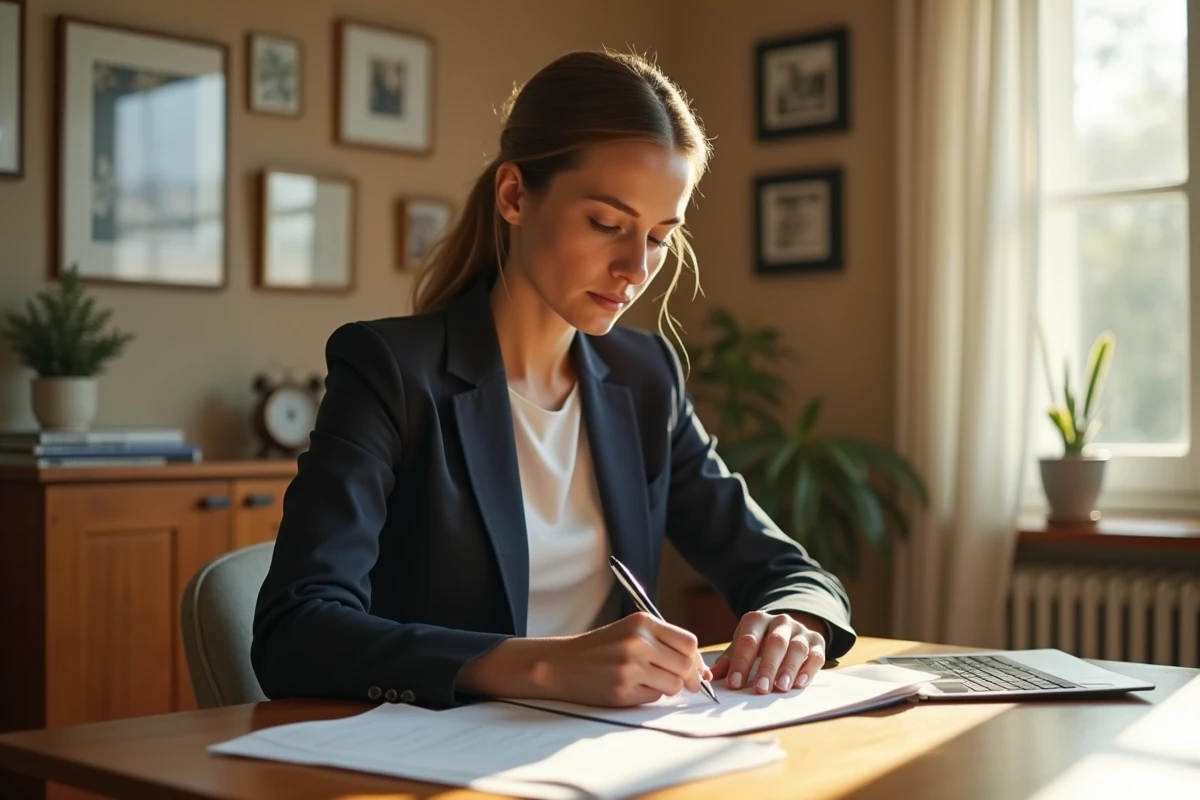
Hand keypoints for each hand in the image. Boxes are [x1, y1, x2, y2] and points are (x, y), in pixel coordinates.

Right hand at [541, 612, 712, 706]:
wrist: (562, 664)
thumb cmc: (601, 648)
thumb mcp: (631, 631)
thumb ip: (664, 642)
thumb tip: (701, 669)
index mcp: (643, 622)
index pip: (689, 643)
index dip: (696, 659)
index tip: (695, 669)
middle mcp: (638, 642)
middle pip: (685, 665)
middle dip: (687, 678)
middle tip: (681, 683)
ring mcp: (630, 667)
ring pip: (674, 685)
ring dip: (668, 687)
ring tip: (650, 681)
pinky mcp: (622, 690)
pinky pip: (654, 697)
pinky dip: (650, 695)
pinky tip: (633, 687)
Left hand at [708, 610, 825, 693]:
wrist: (788, 629)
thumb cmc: (760, 642)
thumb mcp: (743, 645)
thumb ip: (730, 659)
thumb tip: (710, 676)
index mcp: (757, 619)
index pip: (748, 641)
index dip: (741, 662)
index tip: (735, 684)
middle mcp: (780, 621)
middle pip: (775, 643)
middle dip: (767, 667)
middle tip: (760, 688)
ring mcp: (800, 630)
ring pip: (796, 648)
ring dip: (788, 668)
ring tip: (781, 688)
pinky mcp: (817, 641)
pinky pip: (815, 654)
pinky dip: (809, 669)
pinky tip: (800, 683)